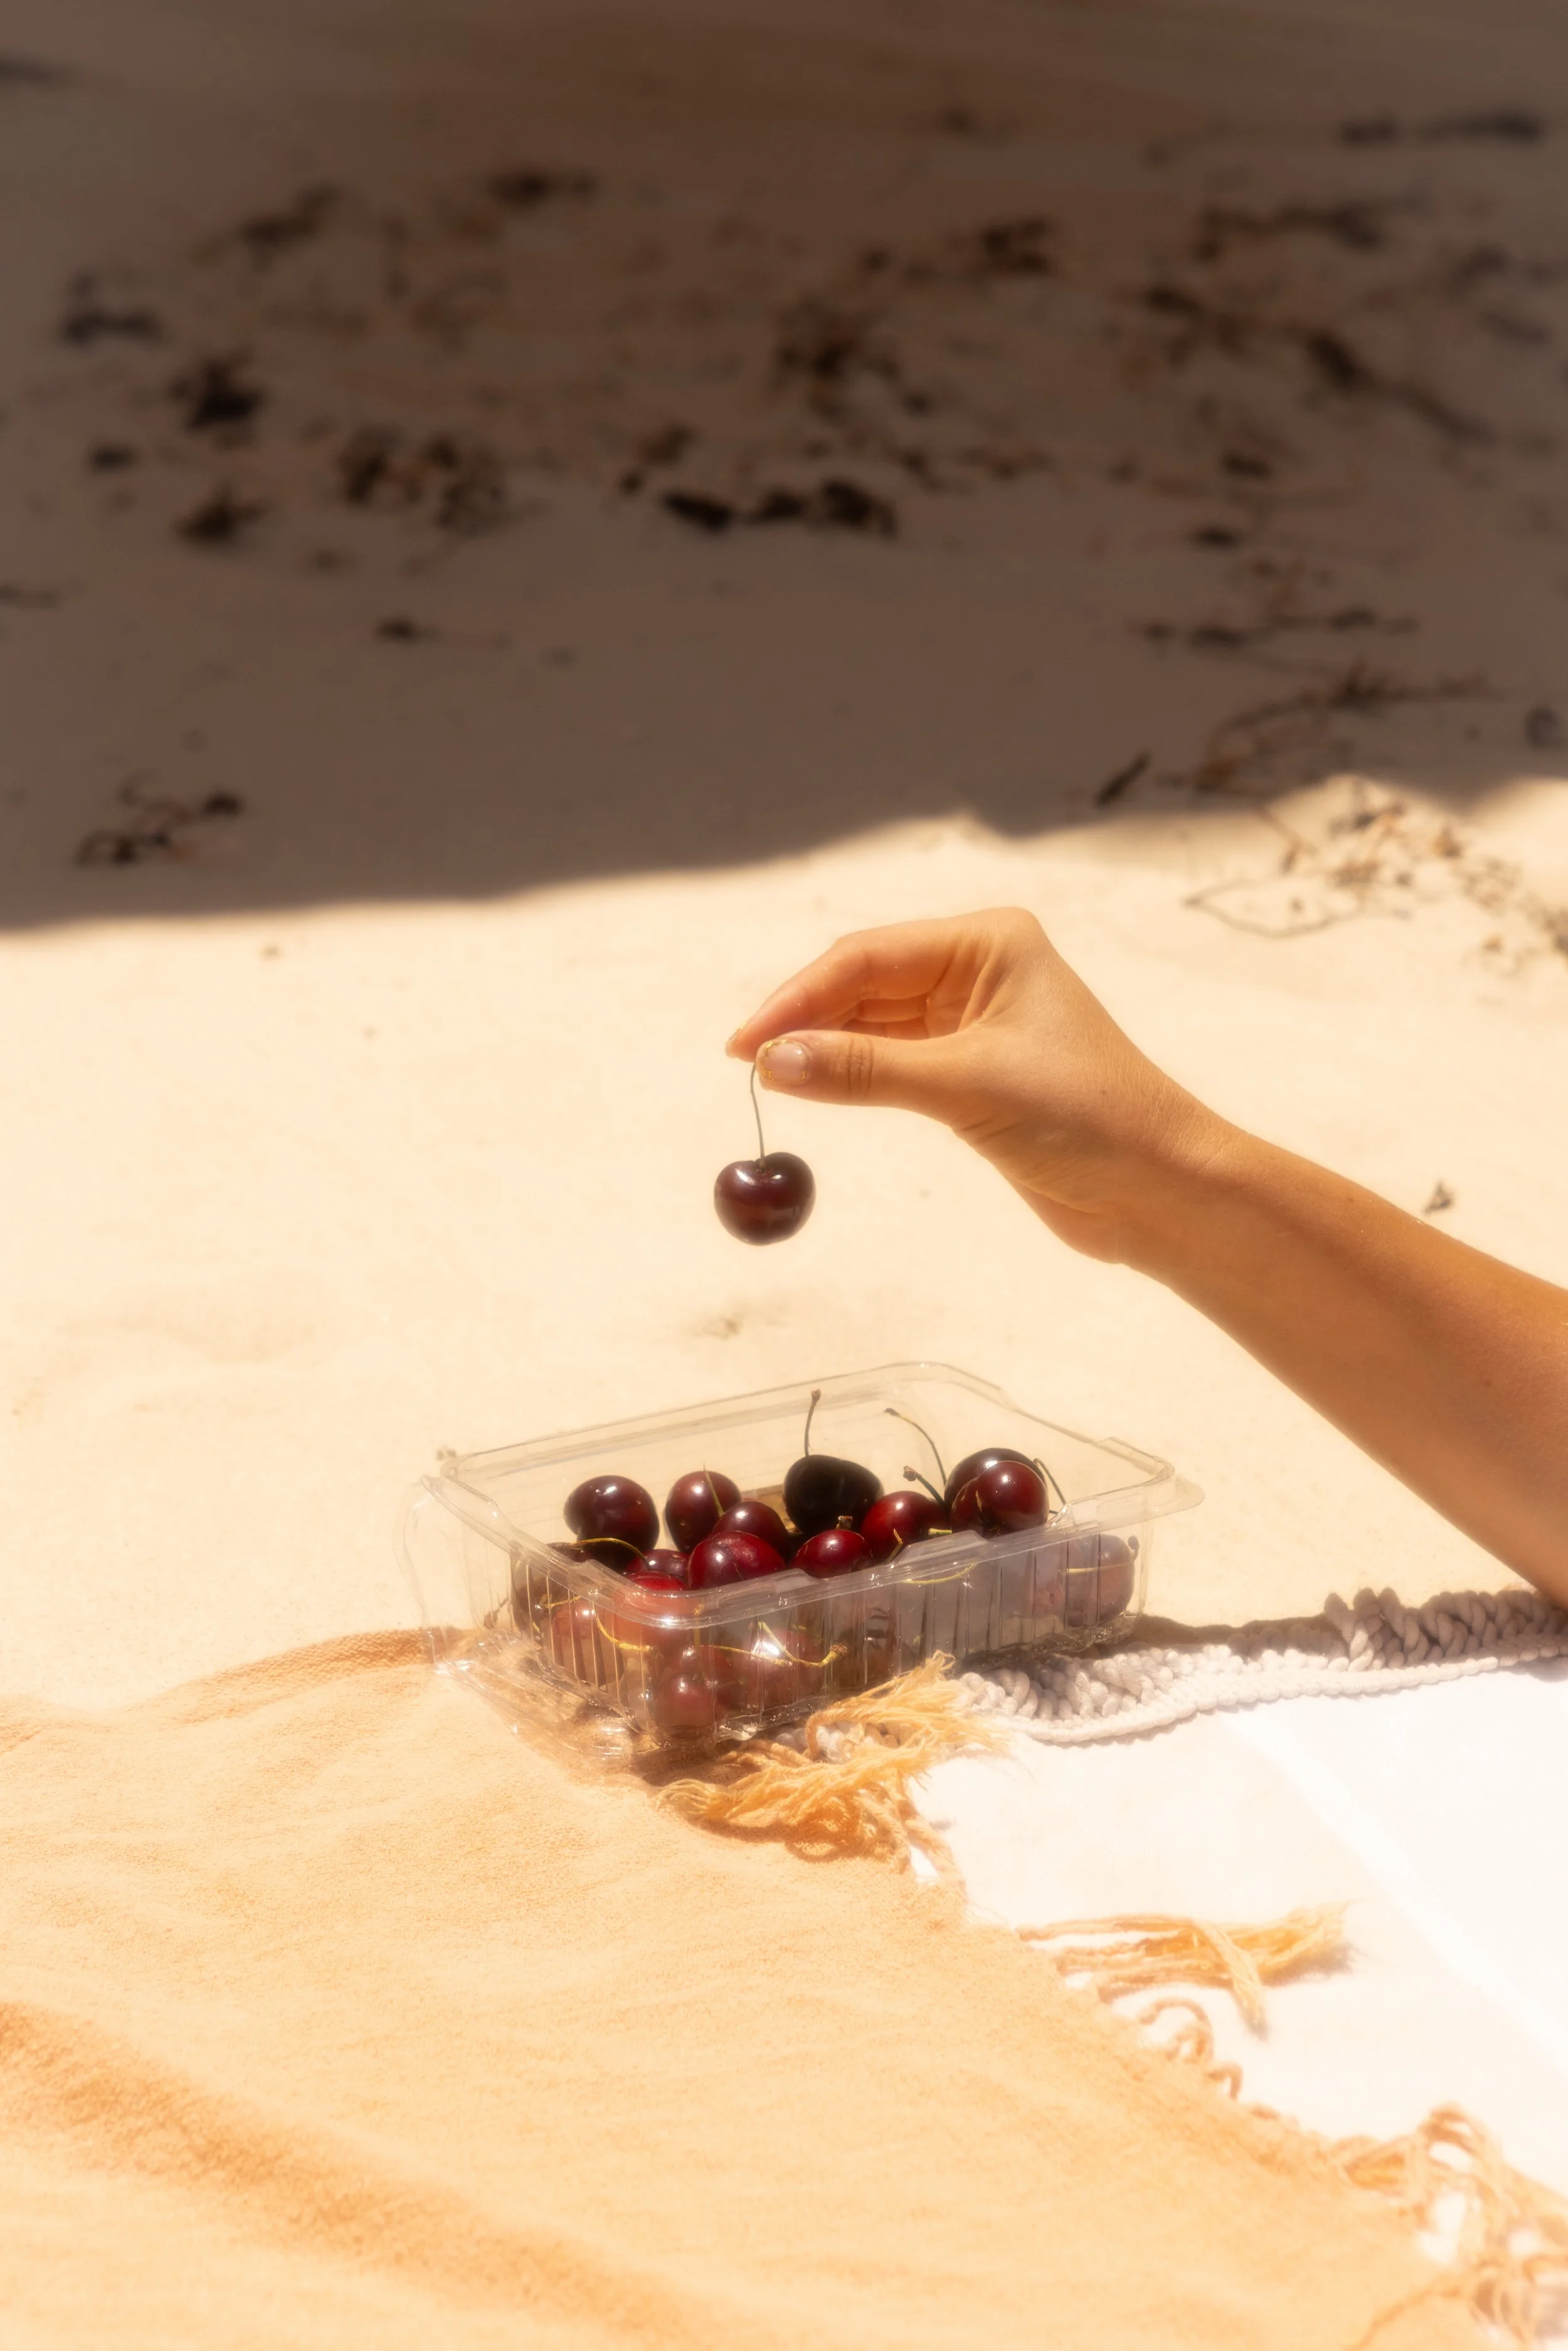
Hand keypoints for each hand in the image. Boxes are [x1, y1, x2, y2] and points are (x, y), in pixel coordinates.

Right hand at [727, 909, 1221, 1261]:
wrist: (1160, 1188)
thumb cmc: (1087, 1118)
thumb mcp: (966, 1087)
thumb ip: (864, 1071)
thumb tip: (774, 1062)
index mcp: (990, 943)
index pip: (867, 958)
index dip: (798, 998)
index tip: (744, 1044)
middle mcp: (980, 971)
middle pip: (864, 985)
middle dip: (805, 1020)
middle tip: (747, 1066)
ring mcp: (975, 1023)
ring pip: (873, 1025)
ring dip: (825, 1049)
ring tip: (771, 1081)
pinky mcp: (973, 1075)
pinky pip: (892, 1064)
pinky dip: (852, 1077)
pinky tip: (816, 1089)